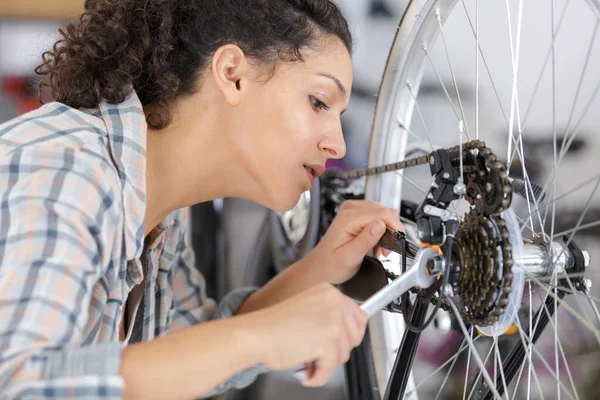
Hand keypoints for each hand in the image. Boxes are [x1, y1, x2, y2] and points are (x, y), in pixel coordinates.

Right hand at [251, 282, 367, 386]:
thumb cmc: (273, 326)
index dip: (350, 335)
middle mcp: (334, 302)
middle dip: (337, 350)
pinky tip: (305, 371)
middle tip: (317, 353)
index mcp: (329, 292)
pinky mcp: (329, 341)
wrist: (256, 334)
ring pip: (343, 354)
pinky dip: (318, 375)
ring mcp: (334, 321)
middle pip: (355, 336)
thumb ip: (328, 317)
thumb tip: (347, 335)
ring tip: (305, 358)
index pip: (358, 315)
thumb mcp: (308, 310)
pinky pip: (331, 368)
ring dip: (325, 363)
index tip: (341, 343)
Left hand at [305, 200, 404, 284]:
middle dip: (391, 231)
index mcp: (348, 218)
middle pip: (385, 211)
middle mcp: (350, 210)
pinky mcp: (355, 215)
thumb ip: (366, 240)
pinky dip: (381, 230)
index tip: (398, 242)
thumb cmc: (330, 265)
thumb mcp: (350, 257)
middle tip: (386, 250)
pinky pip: (377, 216)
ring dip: (387, 231)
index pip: (383, 214)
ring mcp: (352, 210)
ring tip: (380, 249)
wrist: (319, 267)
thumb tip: (381, 225)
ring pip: (383, 213)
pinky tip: (375, 243)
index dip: (395, 228)